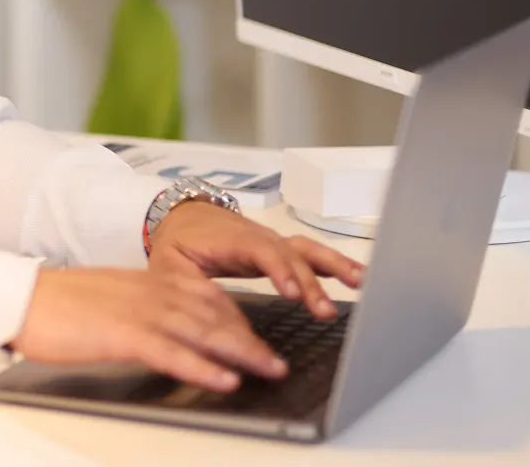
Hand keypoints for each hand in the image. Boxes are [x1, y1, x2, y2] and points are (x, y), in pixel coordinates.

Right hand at [9, 266, 287, 392]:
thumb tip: (153, 330)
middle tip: (277, 360)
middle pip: (212, 314)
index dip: (235, 318)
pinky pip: (172, 352)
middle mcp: (149, 292)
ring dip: (241, 352)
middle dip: (249, 338)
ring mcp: (137, 311)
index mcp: (144, 281)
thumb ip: (134, 308)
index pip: (203, 295)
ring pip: (202, 331)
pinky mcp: (122, 333)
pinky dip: (202, 367)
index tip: (256, 336)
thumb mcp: (104, 298)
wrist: (19, 296)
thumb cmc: (53, 303)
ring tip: (270, 370)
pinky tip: (224, 380)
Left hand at [148, 200, 364, 319]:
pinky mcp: (281, 249)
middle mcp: (257, 236)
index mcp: (228, 238)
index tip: (292, 292)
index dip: (278, 269)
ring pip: (306, 250)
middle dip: (309, 281)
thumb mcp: (168, 264)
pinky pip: (311, 254)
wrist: (184, 217)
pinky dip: (335, 263)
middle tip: (323, 310)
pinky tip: (358, 278)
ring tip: (360, 284)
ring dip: (333, 266)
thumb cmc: (177, 244)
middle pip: (289, 254)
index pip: (258, 250)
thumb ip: (183, 284)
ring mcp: (272, 241)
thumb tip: (204, 312)